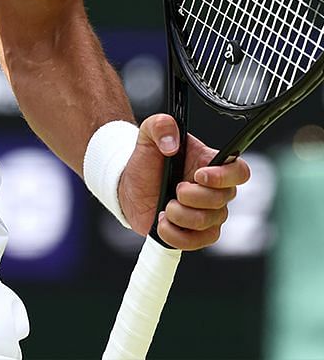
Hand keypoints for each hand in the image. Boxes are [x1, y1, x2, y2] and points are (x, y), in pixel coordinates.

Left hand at [115, 113, 250, 249]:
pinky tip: (162, 221)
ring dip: (180, 214)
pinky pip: (197, 242)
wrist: (128, 185)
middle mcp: (216, 191)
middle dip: (192, 196)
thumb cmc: (146, 161)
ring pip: (208, 222)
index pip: (240, 172)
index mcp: (211, 165)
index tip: (199, 175)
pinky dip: (176, 234)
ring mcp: (209, 214)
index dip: (224, 177)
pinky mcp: (196, 233)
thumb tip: (171, 142)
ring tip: (166, 205)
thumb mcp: (147, 135)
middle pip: (222, 200)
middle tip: (175, 188)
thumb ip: (160, 125)